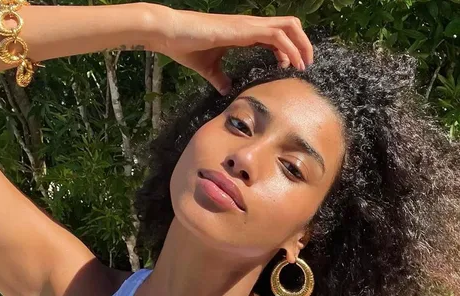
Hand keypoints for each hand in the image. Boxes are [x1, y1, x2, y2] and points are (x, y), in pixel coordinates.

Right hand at [150, 7, 312, 95]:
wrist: (170, 33)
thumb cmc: (186, 45)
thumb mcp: (207, 67)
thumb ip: (219, 77)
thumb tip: (225, 89)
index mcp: (243, 32)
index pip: (276, 35)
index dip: (287, 49)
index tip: (289, 66)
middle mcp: (249, 25)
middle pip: (289, 26)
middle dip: (303, 44)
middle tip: (305, 65)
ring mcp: (248, 25)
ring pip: (288, 27)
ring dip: (301, 46)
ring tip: (303, 65)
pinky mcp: (244, 29)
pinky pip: (276, 36)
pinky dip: (288, 49)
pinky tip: (289, 64)